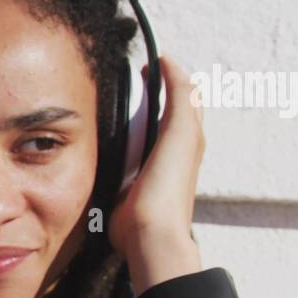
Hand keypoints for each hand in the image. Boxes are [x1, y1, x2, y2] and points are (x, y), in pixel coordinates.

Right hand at [108, 56, 204, 265]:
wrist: (150, 235)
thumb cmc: (168, 187)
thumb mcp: (181, 132)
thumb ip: (180, 97)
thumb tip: (170, 66)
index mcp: (189, 137)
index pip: (186, 96)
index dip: (171, 75)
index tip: (149, 62)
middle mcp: (175, 152)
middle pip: (170, 113)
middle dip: (158, 92)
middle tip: (135, 78)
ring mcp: (154, 168)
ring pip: (149, 134)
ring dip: (138, 117)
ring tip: (119, 102)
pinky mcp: (133, 184)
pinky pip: (128, 154)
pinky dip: (122, 141)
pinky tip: (109, 141)